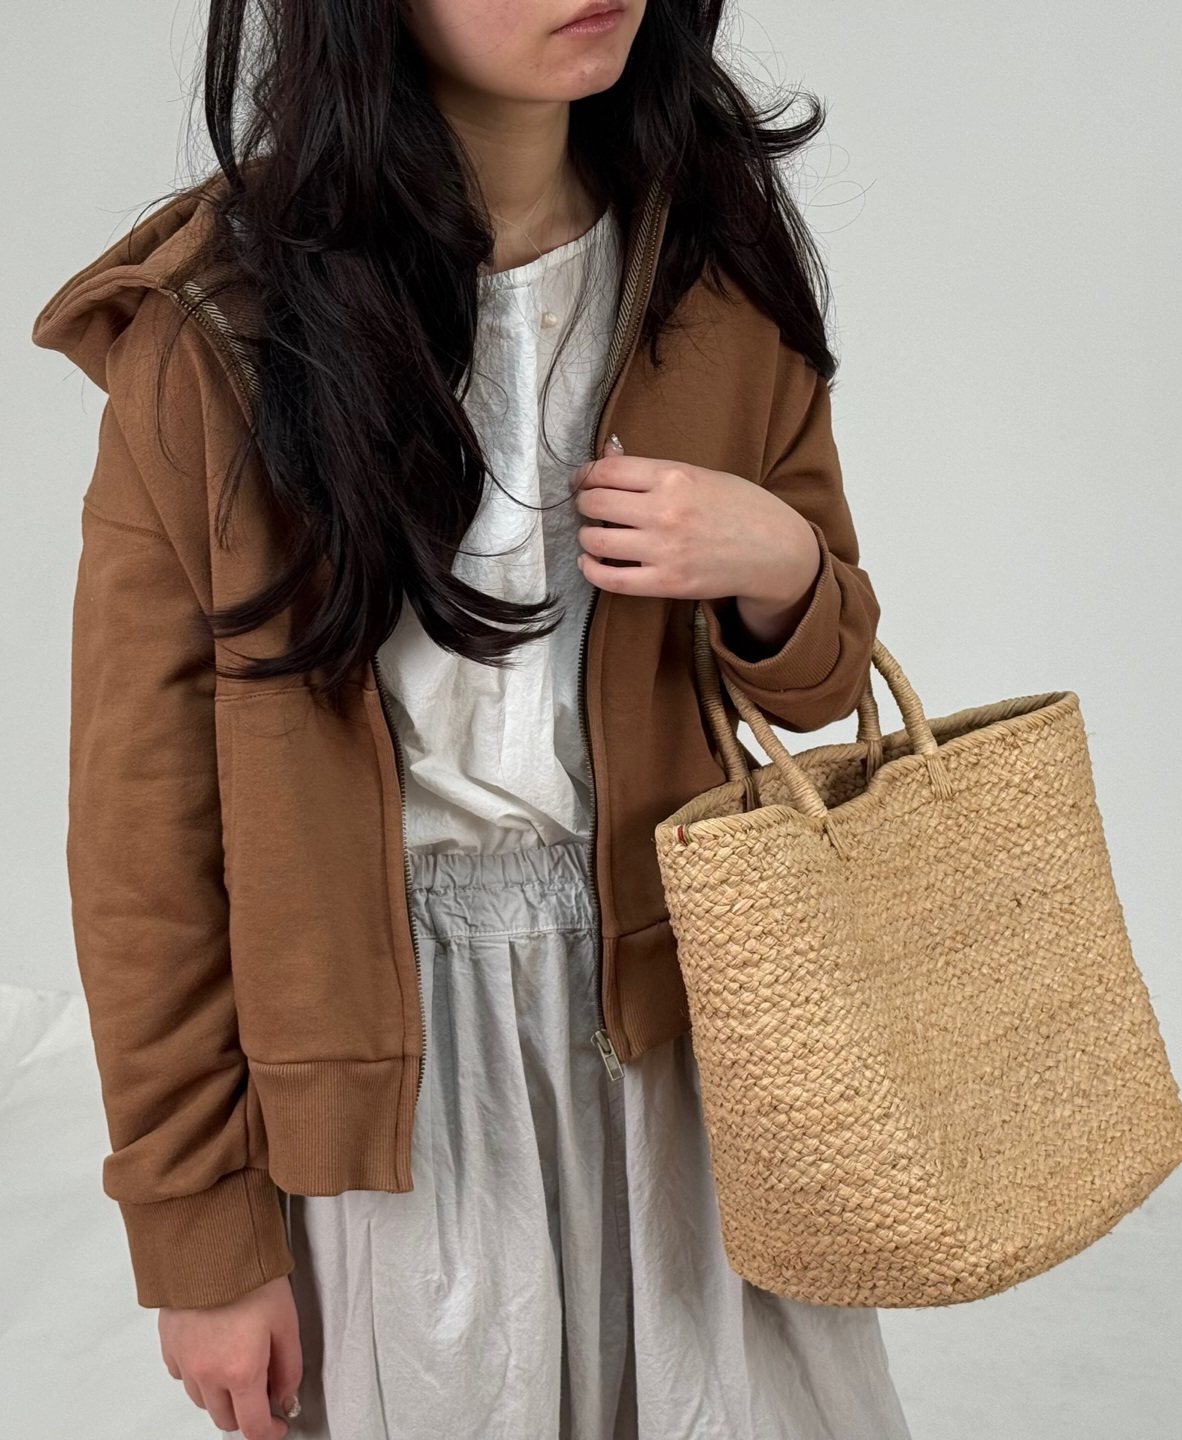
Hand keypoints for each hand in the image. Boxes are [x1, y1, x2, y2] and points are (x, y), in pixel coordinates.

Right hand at [159, 1275, 301, 1439]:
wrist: (212, 1245)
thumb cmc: (252, 1276)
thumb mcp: (287, 1321)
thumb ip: (290, 1367)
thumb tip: (286, 1396)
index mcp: (241, 1371)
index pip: (253, 1427)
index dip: (270, 1432)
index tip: (278, 1424)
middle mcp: (208, 1374)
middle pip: (224, 1419)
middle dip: (246, 1413)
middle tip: (262, 1389)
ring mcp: (184, 1361)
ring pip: (202, 1400)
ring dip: (221, 1394)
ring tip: (238, 1363)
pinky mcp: (169, 1345)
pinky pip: (183, 1375)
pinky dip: (198, 1373)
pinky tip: (214, 1350)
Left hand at [570, 436, 821, 647]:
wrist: (775, 551)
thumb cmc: (741, 508)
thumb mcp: (701, 474)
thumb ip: (654, 471)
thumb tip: (608, 460)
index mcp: (673, 476)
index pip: (607, 471)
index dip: (585, 475)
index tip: (582, 481)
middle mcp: (664, 511)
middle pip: (595, 504)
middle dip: (585, 504)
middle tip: (589, 508)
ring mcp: (663, 549)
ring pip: (596, 541)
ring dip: (587, 537)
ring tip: (594, 536)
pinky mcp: (666, 583)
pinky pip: (611, 580)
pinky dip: (591, 571)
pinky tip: (590, 564)